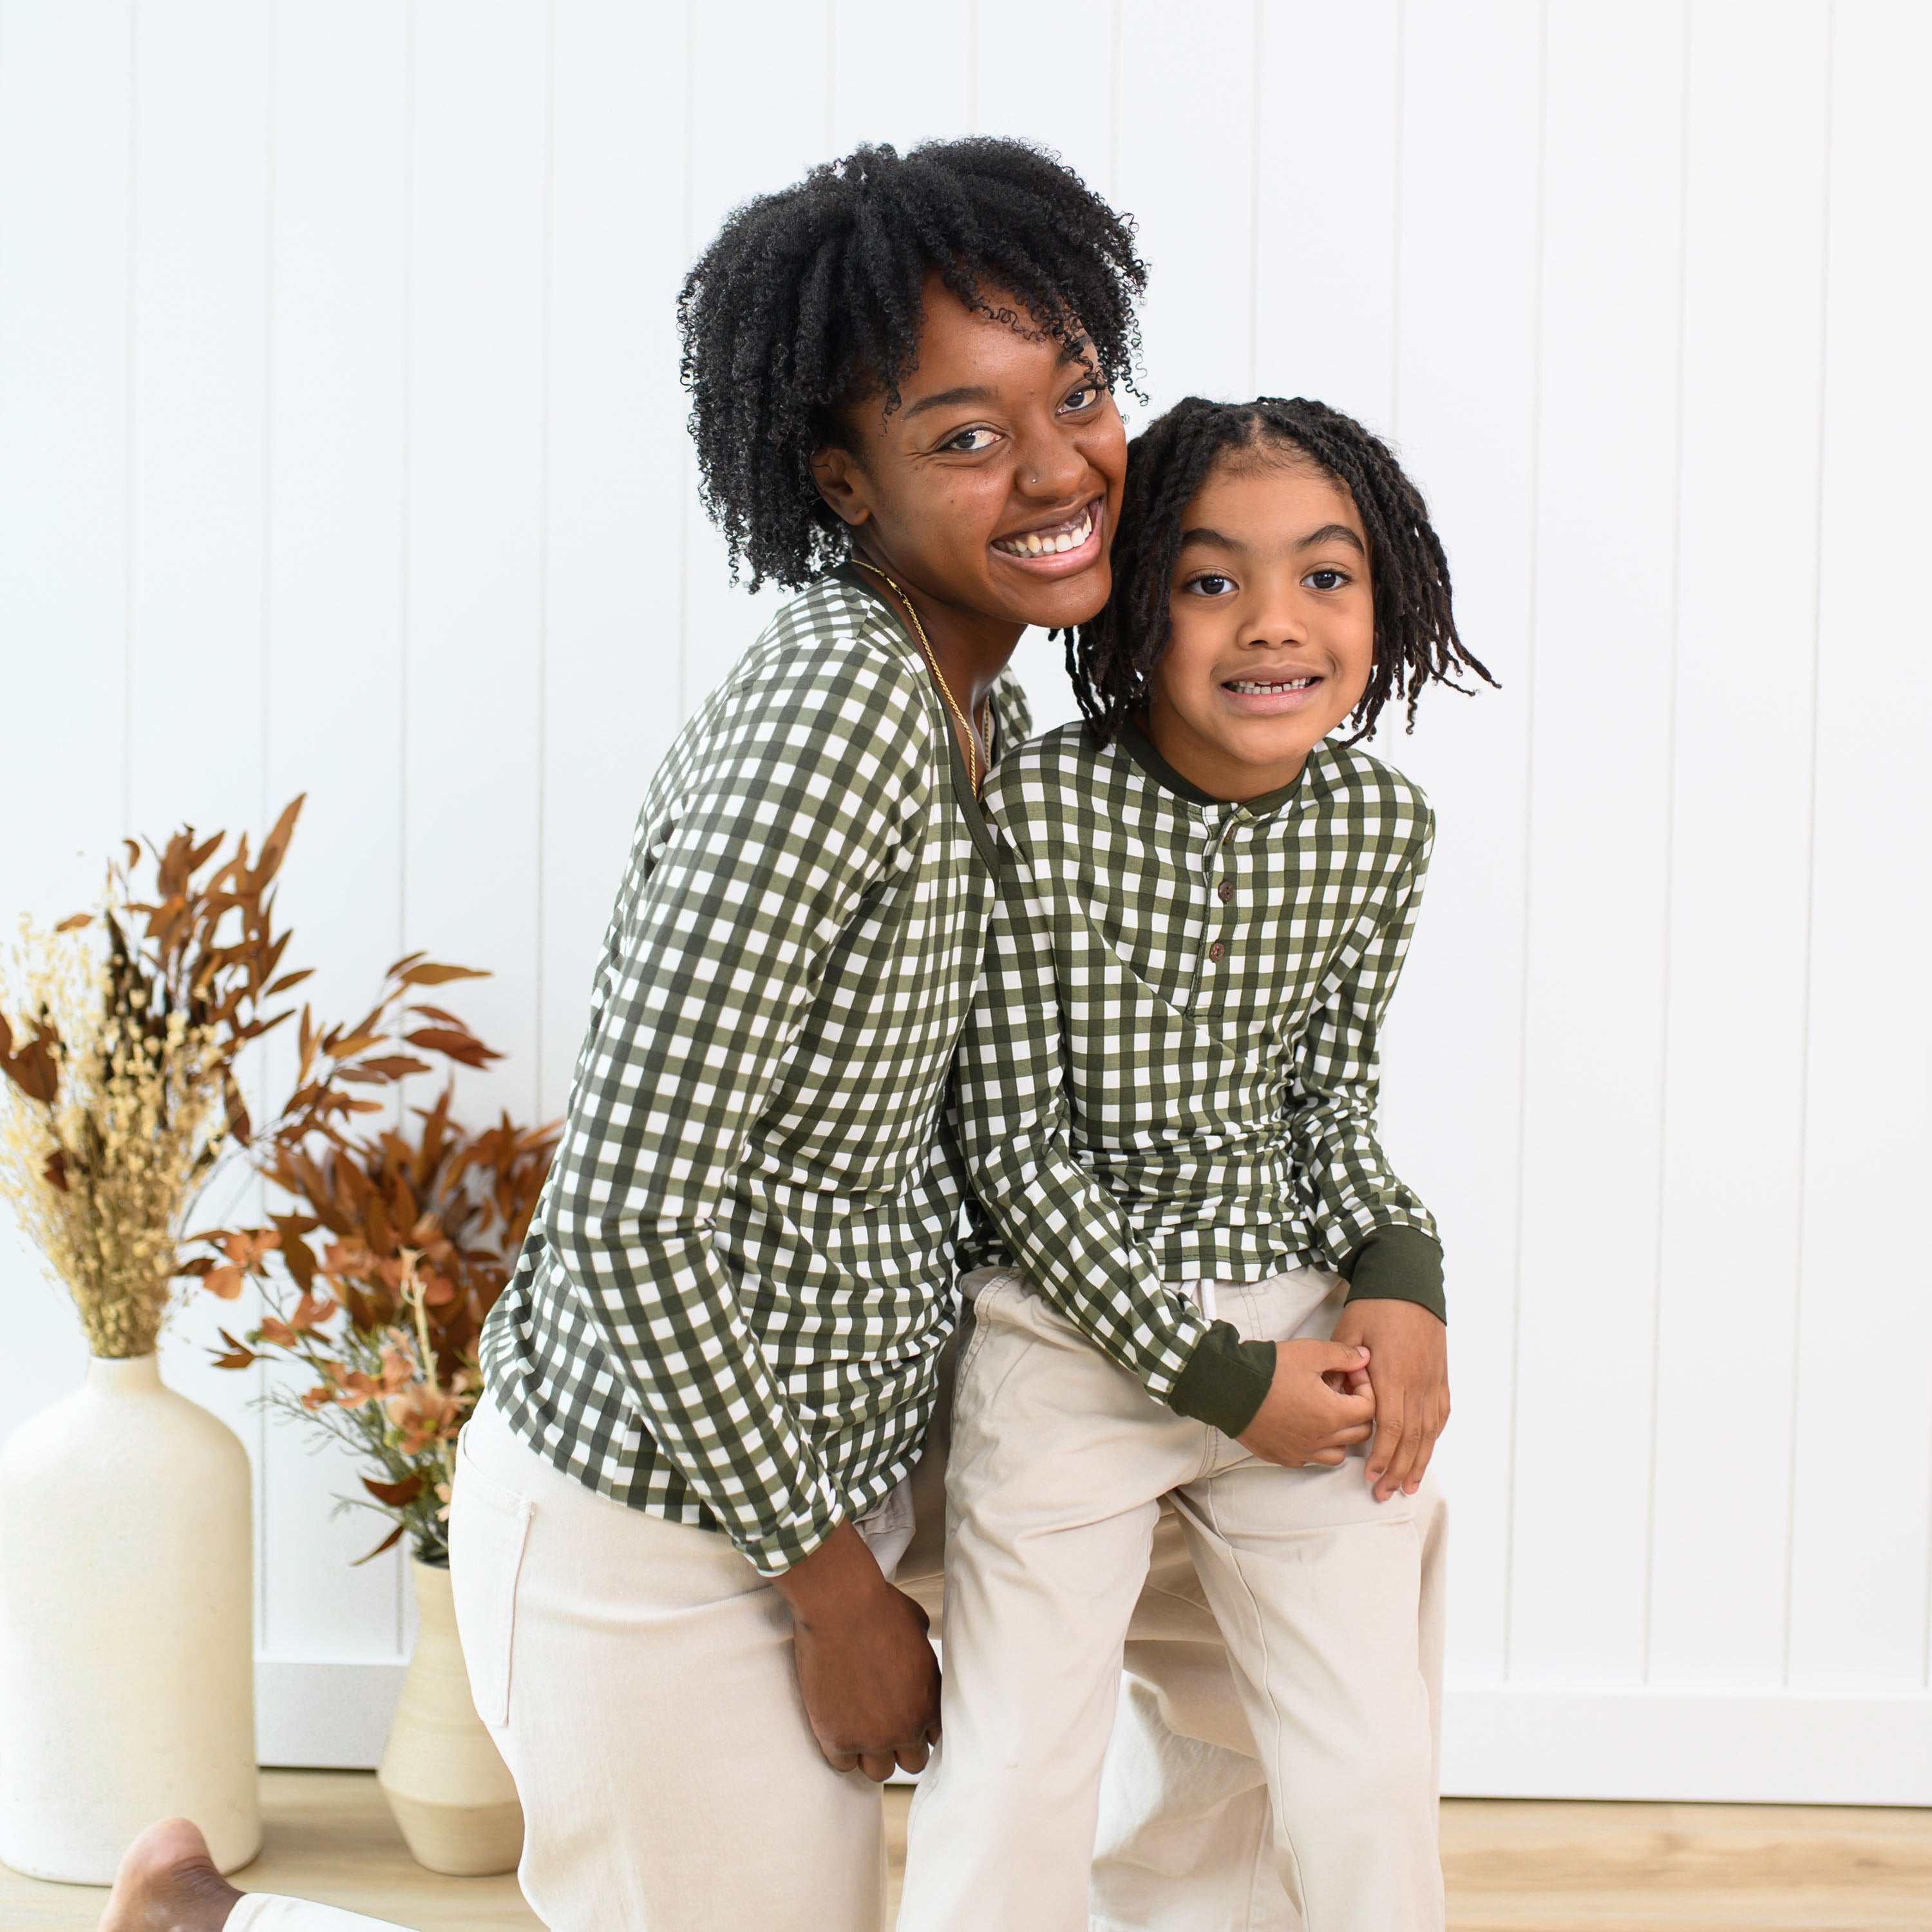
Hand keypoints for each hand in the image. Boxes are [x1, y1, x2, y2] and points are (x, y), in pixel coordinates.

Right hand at [771, 1519, 941, 1780]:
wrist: (840, 1606)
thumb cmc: (879, 1607)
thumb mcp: (918, 1629)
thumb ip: (923, 1657)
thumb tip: (920, 1657)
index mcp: (930, 1701)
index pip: (936, 1740)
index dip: (919, 1729)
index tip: (905, 1719)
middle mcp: (907, 1726)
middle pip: (911, 1762)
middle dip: (899, 1746)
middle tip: (880, 1725)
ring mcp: (872, 1738)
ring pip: (878, 1771)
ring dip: (869, 1753)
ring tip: (857, 1728)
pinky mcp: (837, 1738)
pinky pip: (842, 1764)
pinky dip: (839, 1750)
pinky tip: (835, 1726)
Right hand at [1235, 1339, 1376, 1466]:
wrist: (1227, 1388)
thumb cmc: (1268, 1371)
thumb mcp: (1309, 1353)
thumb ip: (1342, 1355)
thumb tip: (1364, 1357)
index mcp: (1332, 1414)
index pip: (1370, 1408)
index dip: (1366, 1387)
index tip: (1351, 1373)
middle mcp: (1321, 1440)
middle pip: (1359, 1433)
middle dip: (1357, 1410)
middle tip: (1341, 1390)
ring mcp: (1301, 1452)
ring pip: (1338, 1453)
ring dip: (1341, 1434)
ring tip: (1326, 1411)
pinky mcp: (1283, 1457)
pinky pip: (1311, 1459)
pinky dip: (1316, 1445)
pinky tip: (1304, 1425)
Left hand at [1329, 1297, 1448, 1501]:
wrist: (1408, 1282)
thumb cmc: (1375, 1307)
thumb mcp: (1347, 1332)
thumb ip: (1340, 1366)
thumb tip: (1335, 1395)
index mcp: (1393, 1374)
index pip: (1391, 1427)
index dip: (1382, 1455)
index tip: (1370, 1475)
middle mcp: (1417, 1383)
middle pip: (1412, 1438)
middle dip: (1398, 1469)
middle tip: (1385, 1493)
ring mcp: (1433, 1380)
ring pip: (1430, 1432)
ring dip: (1419, 1462)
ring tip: (1408, 1486)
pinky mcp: (1441, 1376)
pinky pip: (1440, 1414)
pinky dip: (1434, 1437)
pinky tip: (1426, 1453)